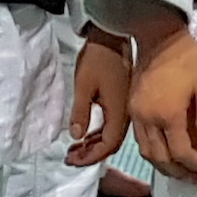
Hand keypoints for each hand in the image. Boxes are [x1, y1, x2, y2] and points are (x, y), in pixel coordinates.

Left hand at [66, 27, 132, 167]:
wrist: (112, 36)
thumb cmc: (97, 59)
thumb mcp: (83, 85)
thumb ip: (80, 113)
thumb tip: (76, 137)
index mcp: (119, 113)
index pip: (108, 145)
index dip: (90, 157)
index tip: (71, 160)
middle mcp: (126, 114)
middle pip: (111, 144)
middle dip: (91, 155)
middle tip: (70, 159)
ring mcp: (125, 108)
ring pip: (111, 135)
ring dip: (93, 145)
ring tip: (74, 150)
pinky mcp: (121, 101)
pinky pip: (111, 125)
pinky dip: (98, 134)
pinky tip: (86, 134)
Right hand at [127, 6, 196, 181]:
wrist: (159, 38)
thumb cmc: (187, 61)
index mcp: (169, 114)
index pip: (181, 152)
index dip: (196, 165)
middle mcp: (148, 119)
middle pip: (161, 159)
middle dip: (179, 172)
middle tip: (194, 177)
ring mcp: (136, 114)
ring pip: (147, 153)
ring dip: (164, 166)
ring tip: (180, 170)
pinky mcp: (130, 109)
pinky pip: (139, 140)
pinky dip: (152, 152)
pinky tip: (165, 152)